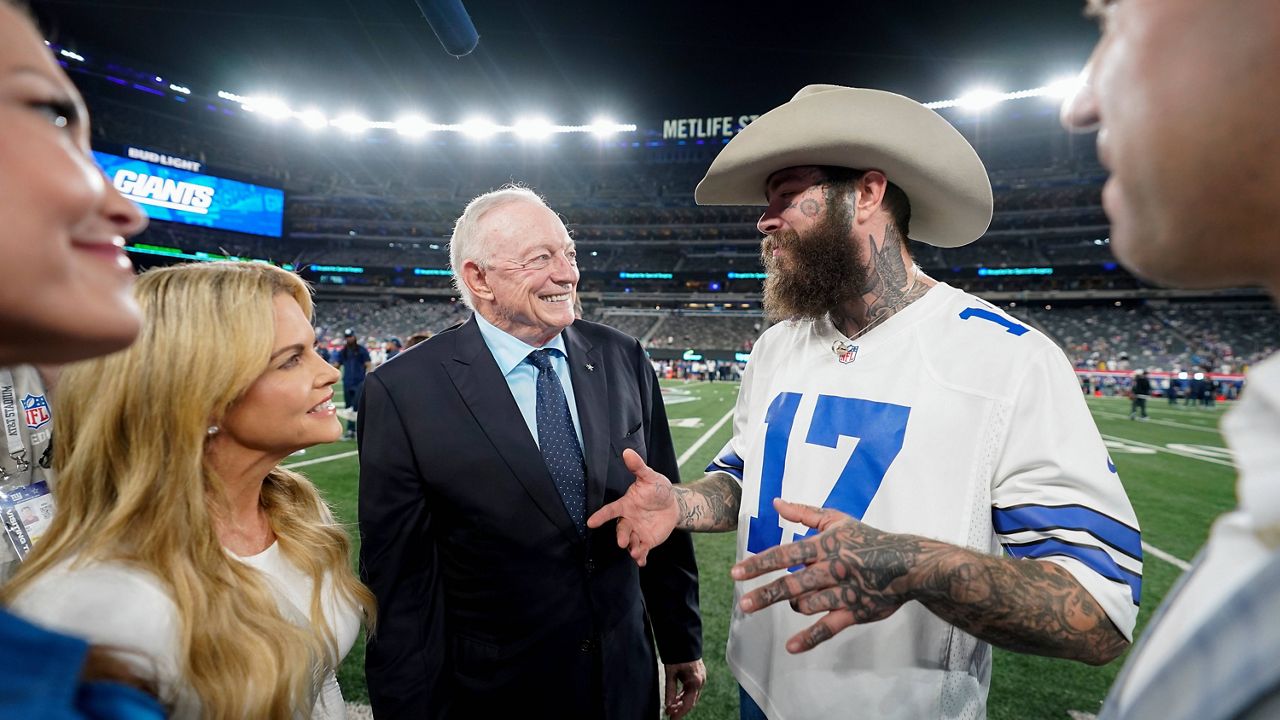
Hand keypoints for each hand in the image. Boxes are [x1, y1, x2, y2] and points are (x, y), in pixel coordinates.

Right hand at [585, 449, 678, 565]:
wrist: (672, 504)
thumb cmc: (657, 489)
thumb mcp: (650, 477)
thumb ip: (638, 467)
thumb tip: (628, 452)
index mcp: (626, 505)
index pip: (611, 511)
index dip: (601, 516)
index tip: (591, 522)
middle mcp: (628, 520)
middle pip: (621, 529)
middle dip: (621, 536)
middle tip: (622, 542)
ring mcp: (637, 532)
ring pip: (630, 542)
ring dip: (631, 548)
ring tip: (635, 553)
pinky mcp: (646, 541)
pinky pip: (641, 550)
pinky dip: (640, 557)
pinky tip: (641, 561)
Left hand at [663, 659, 705, 718]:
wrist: (683, 638)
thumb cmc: (677, 654)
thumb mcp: (670, 673)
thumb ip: (670, 690)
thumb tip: (668, 705)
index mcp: (695, 681)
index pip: (688, 703)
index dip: (680, 713)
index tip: (671, 718)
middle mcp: (701, 680)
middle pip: (691, 701)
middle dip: (680, 709)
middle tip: (669, 714)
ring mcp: (701, 678)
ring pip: (692, 695)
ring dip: (681, 702)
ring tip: (670, 707)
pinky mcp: (698, 675)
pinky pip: (692, 689)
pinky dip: (684, 694)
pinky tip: (676, 698)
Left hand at [730, 498, 923, 652]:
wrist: (909, 564)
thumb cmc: (869, 540)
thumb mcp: (837, 520)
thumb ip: (804, 513)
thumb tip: (776, 503)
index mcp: (825, 545)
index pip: (785, 554)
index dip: (759, 563)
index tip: (736, 572)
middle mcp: (832, 569)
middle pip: (793, 583)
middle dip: (766, 594)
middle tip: (743, 603)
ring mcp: (844, 593)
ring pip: (809, 604)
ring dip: (793, 606)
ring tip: (783, 603)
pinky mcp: (856, 613)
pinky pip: (829, 627)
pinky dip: (809, 638)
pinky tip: (790, 647)